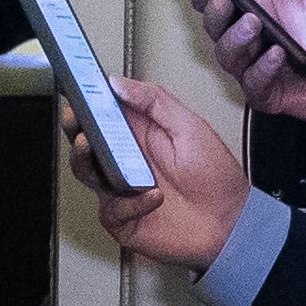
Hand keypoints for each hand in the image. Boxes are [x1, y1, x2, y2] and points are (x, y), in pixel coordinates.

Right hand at [75, 76, 244, 273]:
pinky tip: (153, 196)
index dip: (86, 102)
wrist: (231, 222)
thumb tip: (119, 83)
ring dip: (84, 159)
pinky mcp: (124, 219)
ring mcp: (121, 190)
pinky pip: (112, 209)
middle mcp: (125, 161)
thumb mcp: (190, 126)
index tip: (76, 89)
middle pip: (86, 142)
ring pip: (86, 173)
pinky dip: (131, 203)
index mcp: (138, 135)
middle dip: (74, 127)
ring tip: (90, 146)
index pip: (103, 114)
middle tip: (74, 117)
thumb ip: (155, 101)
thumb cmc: (215, 177)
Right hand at [210, 0, 305, 148]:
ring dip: (236, 39)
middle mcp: (255, 39)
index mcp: (261, 9)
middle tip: (225, 0)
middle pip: (215, 27)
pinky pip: (253, 84)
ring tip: (255, 25)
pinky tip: (277, 54)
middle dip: (214, 13)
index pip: (219, 0)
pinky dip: (262, 68)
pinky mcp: (272, 93)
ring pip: (227, 56)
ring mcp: (260, 66)